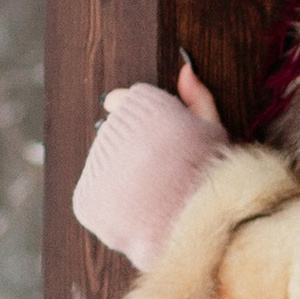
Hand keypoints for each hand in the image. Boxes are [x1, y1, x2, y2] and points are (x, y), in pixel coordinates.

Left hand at [71, 57, 227, 270]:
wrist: (196, 228)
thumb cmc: (211, 176)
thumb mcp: (213, 131)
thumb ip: (196, 98)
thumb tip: (186, 70)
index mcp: (141, 108)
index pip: (122, 100)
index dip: (142, 119)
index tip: (157, 136)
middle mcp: (113, 131)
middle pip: (114, 133)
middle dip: (133, 147)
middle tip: (161, 169)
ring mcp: (96, 166)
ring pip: (104, 163)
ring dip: (122, 173)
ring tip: (153, 191)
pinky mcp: (86, 199)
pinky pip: (96, 192)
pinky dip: (112, 199)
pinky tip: (138, 206)